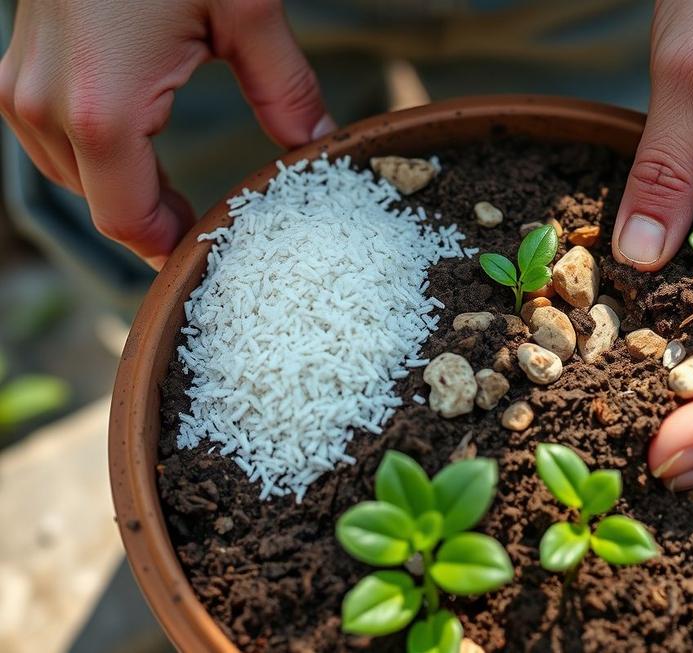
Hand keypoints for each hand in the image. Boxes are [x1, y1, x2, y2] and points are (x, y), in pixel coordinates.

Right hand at [0, 0, 332, 268]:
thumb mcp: (243, 9)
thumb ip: (285, 88)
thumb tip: (320, 144)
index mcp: (101, 108)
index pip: (130, 220)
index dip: (174, 249)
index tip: (215, 253)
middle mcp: (45, 106)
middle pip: (103, 206)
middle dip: (157, 225)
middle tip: (214, 232)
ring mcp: (21, 85)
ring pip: (74, 178)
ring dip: (126, 193)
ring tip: (183, 204)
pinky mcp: (18, 65)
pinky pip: (54, 140)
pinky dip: (98, 159)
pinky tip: (139, 157)